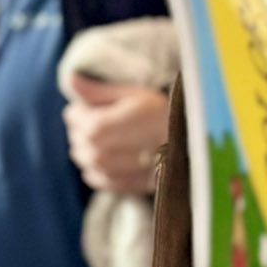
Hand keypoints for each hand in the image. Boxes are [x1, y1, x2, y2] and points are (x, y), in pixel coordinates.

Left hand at [63, 76, 169, 193]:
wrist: (196, 144)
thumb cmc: (165, 113)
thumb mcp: (133, 94)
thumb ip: (98, 91)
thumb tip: (70, 79)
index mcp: (102, 127)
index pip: (74, 119)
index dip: (81, 110)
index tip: (94, 106)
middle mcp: (104, 153)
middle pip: (77, 139)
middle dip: (84, 128)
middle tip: (105, 119)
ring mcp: (112, 174)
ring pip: (84, 159)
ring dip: (90, 147)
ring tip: (112, 137)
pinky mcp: (122, 187)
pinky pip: (96, 178)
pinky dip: (99, 167)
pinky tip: (113, 155)